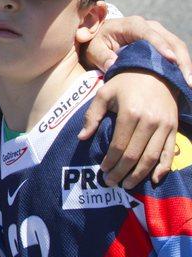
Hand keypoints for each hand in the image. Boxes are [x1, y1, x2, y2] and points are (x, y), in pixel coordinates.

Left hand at [79, 71, 177, 187]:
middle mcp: (149, 121)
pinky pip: (169, 152)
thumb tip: (82, 137)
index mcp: (130, 113)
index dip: (110, 161)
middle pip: (135, 155)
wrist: (155, 72)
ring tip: (127, 185)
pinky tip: (153, 179)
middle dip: (121, 172)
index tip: (102, 171)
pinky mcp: (174, 128)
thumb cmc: (125, 83)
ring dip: (139, 175)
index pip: (119, 146)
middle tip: (111, 183)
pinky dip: (163, 168)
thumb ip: (92, 116)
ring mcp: (164, 126)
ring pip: (152, 158)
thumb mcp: (104, 93)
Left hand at [84, 16, 191, 83]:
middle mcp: (148, 26)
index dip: (161, 45)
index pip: (148, 33)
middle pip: (170, 40)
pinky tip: (185, 81)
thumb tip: (114, 64)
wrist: (99, 38)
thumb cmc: (95, 43)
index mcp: (131, 25)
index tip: (171, 60)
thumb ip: (101, 56)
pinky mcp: (162, 43)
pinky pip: (176, 53)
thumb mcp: (93, 49)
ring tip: (189, 83)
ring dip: (185, 64)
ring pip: (177, 46)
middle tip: (187, 79)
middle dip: (181, 59)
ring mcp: (158, 34)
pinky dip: (182, 66)